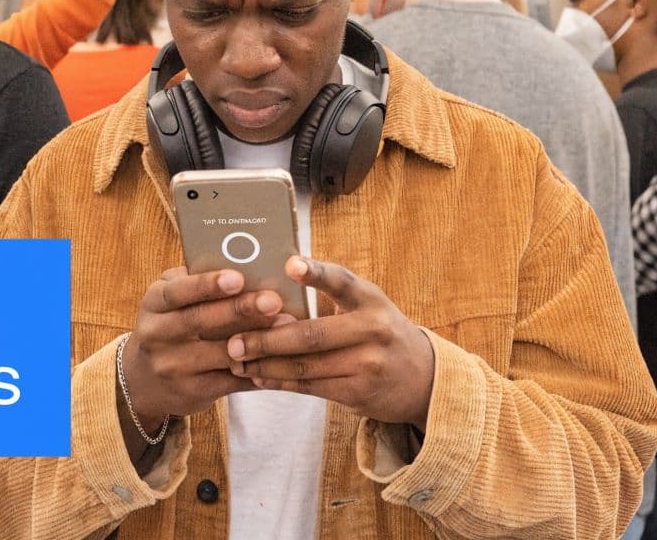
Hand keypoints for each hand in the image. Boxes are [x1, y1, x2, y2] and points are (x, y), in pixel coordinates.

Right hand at [123, 267, 289, 428]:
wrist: (146, 380)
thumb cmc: (172, 324)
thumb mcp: (171, 299)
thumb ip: (197, 282)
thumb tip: (248, 262)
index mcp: (154, 303)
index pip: (177, 291)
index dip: (207, 285)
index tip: (237, 277)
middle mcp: (156, 335)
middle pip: (201, 321)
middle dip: (240, 309)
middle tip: (273, 300)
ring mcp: (172, 366)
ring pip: (221, 352)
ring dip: (257, 339)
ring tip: (287, 326)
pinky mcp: (192, 391)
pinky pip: (232, 380)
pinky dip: (260, 367)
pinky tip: (282, 356)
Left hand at [228, 256, 435, 428]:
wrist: (423, 378)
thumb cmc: (379, 333)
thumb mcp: (367, 307)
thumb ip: (331, 297)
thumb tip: (272, 292)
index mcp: (371, 299)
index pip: (342, 281)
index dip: (316, 273)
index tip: (289, 264)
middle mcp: (372, 329)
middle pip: (311, 334)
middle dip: (267, 338)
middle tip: (233, 339)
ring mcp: (367, 363)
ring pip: (305, 365)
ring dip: (266, 365)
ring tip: (237, 360)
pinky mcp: (359, 392)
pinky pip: (311, 386)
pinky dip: (280, 382)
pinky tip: (258, 378)